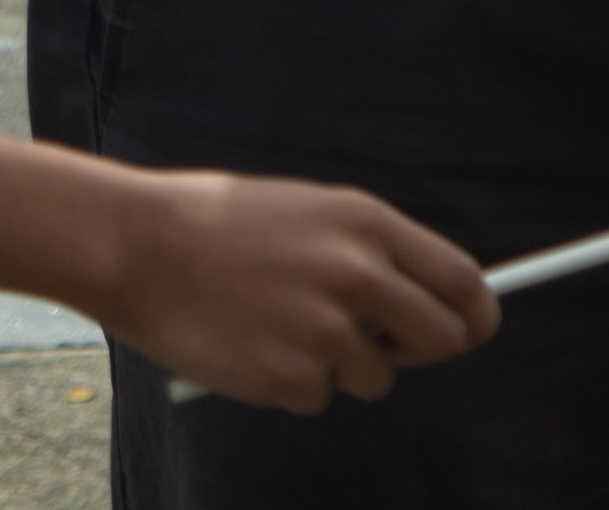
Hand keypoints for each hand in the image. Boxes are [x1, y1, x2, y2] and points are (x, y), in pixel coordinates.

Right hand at [91, 168, 495, 413]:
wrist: (132, 244)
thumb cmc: (213, 224)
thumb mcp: (304, 212)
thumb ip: (366, 252)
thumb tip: (421, 305)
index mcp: (365, 224)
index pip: (464, 281)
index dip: (476, 313)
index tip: (469, 329)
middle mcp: (357, 274)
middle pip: (443, 338)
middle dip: (417, 350)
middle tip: (375, 343)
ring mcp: (326, 330)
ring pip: (377, 377)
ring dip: (340, 365)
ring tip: (275, 324)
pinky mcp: (291, 377)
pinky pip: (318, 396)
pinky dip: (289, 381)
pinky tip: (247, 342)